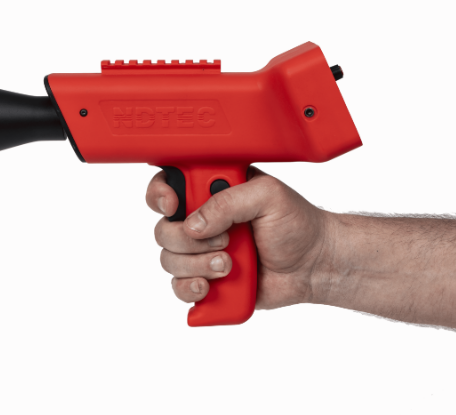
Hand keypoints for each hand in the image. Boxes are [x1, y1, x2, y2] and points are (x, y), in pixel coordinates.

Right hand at [145, 167, 330, 309]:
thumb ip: (229, 202)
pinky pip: (179, 288)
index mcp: (212, 189)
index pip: (168, 184)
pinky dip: (190, 289)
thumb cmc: (296, 223)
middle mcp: (201, 219)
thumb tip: (193, 225)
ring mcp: (202, 251)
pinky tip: (209, 286)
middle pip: (164, 229)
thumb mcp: (268, 196)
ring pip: (169, 260)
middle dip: (188, 241)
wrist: (314, 264)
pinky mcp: (206, 278)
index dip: (160, 195)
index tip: (173, 206)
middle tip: (224, 241)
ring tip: (229, 264)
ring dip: (197, 265)